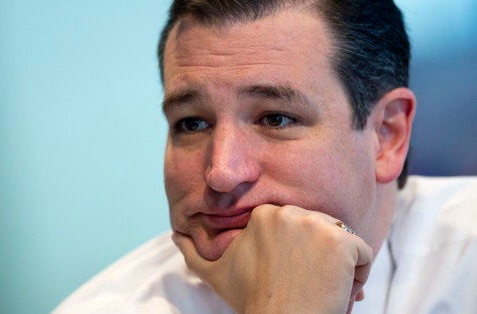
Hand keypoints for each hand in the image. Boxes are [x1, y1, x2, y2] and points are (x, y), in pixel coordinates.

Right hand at [173, 204, 372, 312]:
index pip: (297, 226)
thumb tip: (176, 234)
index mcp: (263, 214)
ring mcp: (317, 225)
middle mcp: (289, 212)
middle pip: (320, 231)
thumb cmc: (251, 300)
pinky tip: (334, 290)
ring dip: (337, 268)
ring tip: (318, 288)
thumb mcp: (214, 273)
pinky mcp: (342, 241)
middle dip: (318, 259)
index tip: (287, 276)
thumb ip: (193, 251)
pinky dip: (357, 277)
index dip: (298, 255)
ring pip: (343, 241)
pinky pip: (363, 254)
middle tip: (303, 286)